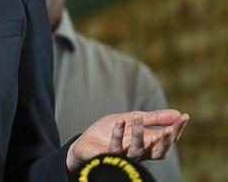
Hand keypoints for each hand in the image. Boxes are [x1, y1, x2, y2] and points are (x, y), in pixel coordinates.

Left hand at [66, 109, 188, 171]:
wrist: (87, 141)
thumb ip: (154, 118)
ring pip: (137, 150)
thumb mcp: (133, 119)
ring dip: (139, 133)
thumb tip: (177, 113)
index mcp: (148, 143)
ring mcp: (124, 156)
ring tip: (138, 117)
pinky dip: (118, 133)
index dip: (177, 129)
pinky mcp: (109, 157)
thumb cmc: (111, 131)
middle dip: (166, 142)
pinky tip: (120, 121)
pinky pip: (116, 147)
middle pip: (159, 153)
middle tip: (171, 129)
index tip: (184, 116)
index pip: (167, 138)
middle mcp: (139, 152)